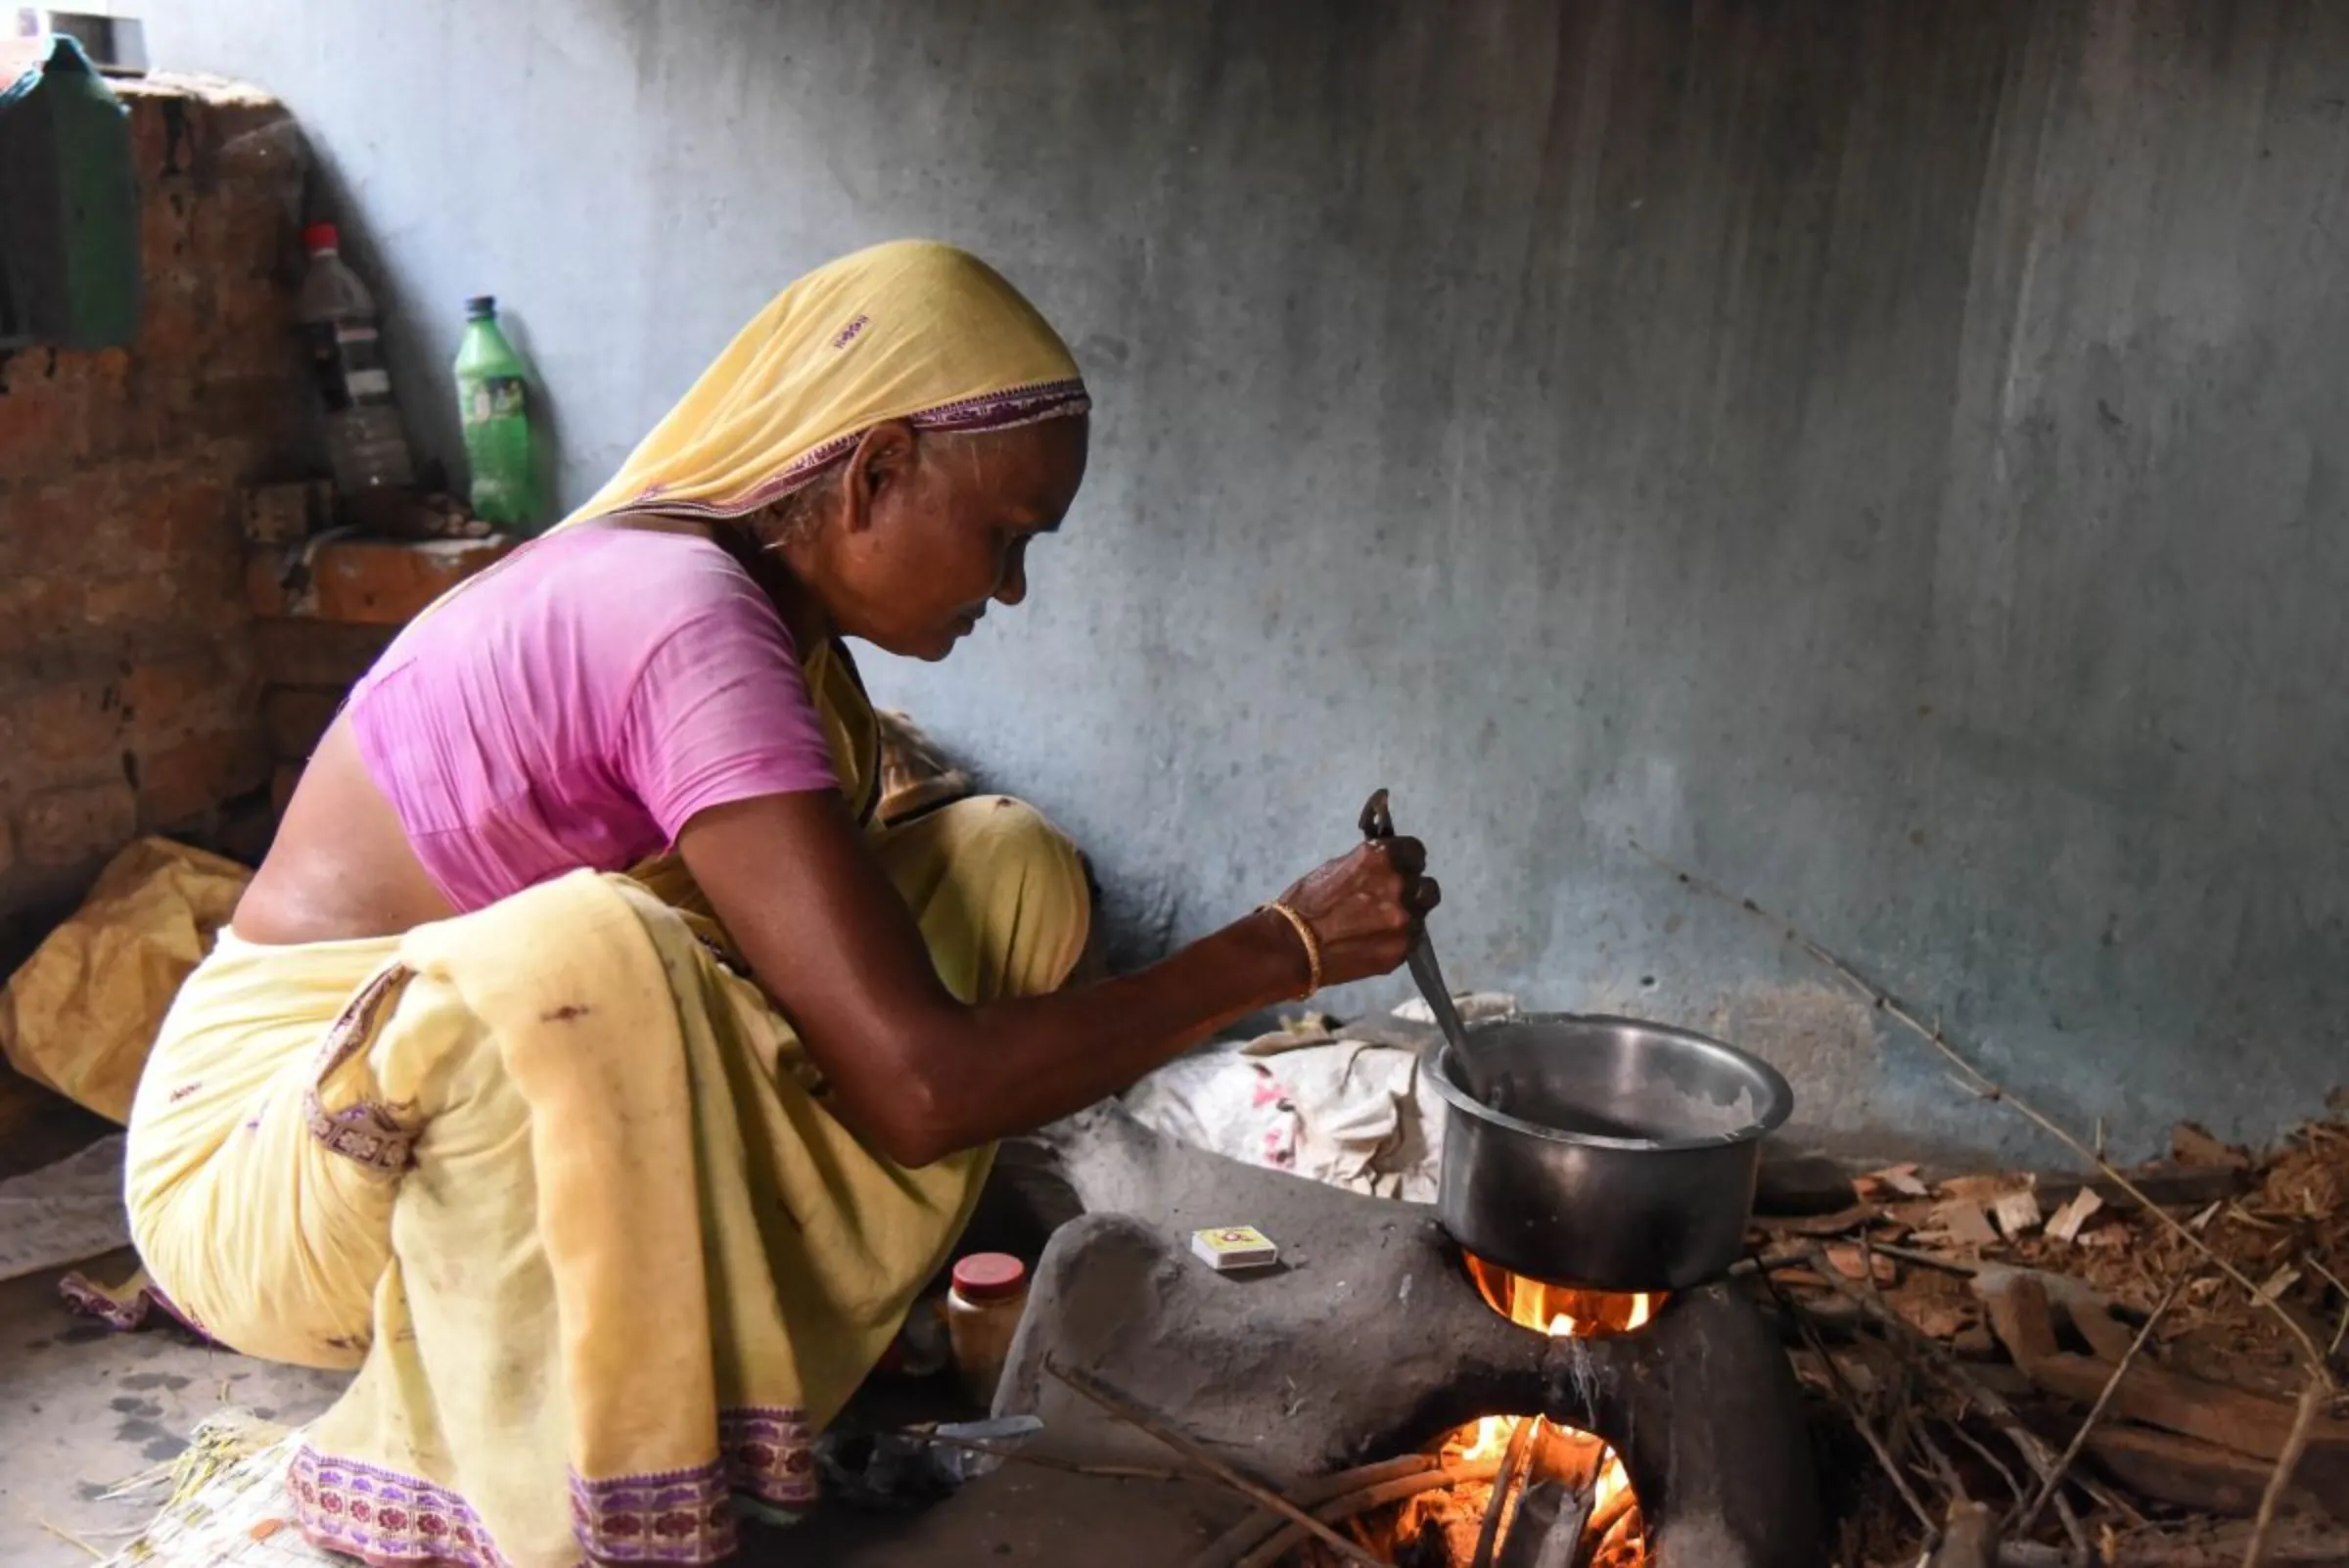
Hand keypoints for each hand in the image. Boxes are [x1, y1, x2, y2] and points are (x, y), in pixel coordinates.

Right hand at [1272, 837, 1439, 989]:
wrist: (1293, 947)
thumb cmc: (1306, 902)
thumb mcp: (1336, 866)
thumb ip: (1370, 864)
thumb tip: (1388, 863)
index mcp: (1382, 857)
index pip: (1417, 851)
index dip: (1408, 861)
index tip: (1400, 868)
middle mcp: (1400, 885)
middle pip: (1426, 885)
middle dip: (1412, 890)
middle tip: (1391, 899)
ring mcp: (1404, 920)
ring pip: (1422, 913)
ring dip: (1409, 914)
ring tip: (1384, 923)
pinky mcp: (1403, 949)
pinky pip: (1412, 938)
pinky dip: (1400, 937)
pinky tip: (1377, 940)